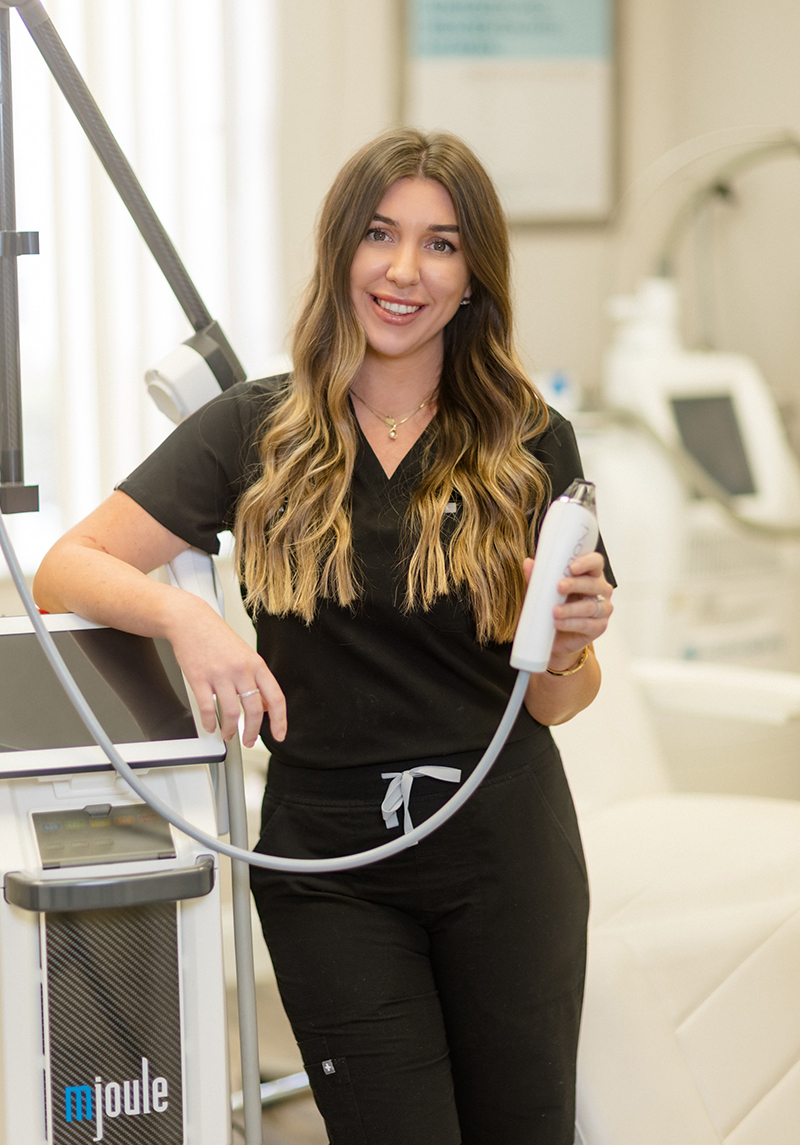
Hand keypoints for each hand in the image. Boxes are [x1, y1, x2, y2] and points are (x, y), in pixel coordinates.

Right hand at [165, 593, 286, 748]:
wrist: (191, 621)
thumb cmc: (217, 637)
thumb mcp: (245, 655)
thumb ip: (256, 679)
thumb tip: (265, 705)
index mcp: (256, 664)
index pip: (275, 697)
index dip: (280, 720)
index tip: (279, 734)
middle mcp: (240, 670)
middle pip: (254, 710)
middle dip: (253, 732)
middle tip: (249, 741)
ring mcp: (220, 675)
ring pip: (231, 713)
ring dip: (230, 730)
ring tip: (228, 734)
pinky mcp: (199, 679)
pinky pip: (207, 709)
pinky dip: (209, 723)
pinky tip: (210, 725)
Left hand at [522, 550, 612, 672]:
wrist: (553, 638)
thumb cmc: (552, 609)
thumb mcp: (543, 592)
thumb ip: (538, 578)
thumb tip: (528, 563)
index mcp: (590, 575)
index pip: (595, 562)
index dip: (587, 562)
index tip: (572, 566)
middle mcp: (600, 590)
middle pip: (595, 583)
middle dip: (576, 584)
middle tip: (559, 586)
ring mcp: (602, 609)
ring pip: (590, 606)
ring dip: (570, 608)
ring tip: (554, 611)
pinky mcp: (599, 627)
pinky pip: (587, 624)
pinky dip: (571, 623)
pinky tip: (558, 623)